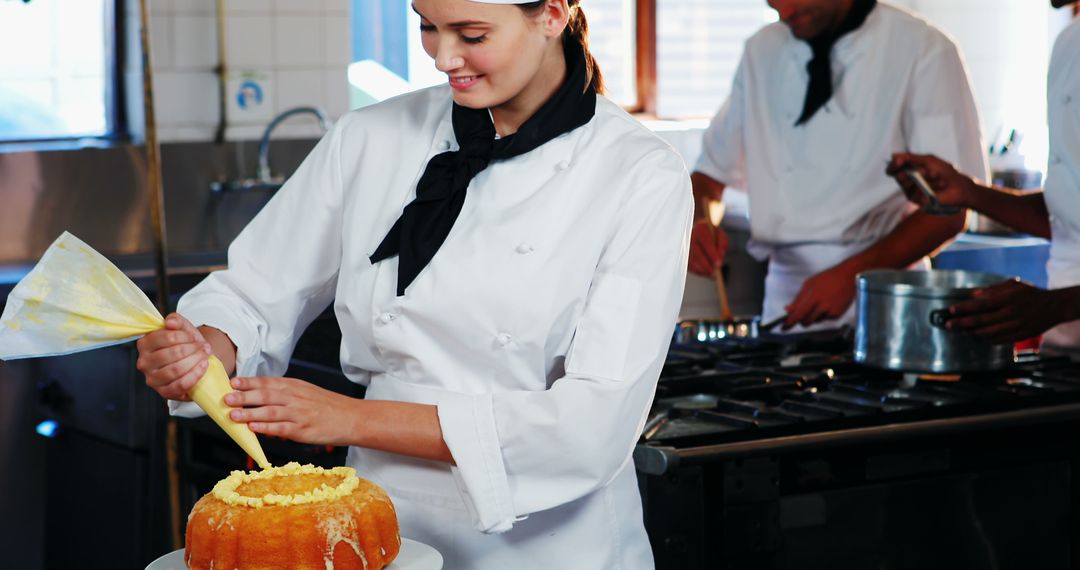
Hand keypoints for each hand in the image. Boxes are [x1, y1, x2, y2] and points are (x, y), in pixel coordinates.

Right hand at [136, 313, 210, 400]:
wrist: (195, 361)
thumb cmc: (186, 344)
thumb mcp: (183, 328)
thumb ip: (177, 320)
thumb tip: (170, 322)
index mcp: (145, 344)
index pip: (166, 337)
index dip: (184, 336)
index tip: (194, 337)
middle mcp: (144, 362)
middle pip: (172, 354)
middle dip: (193, 349)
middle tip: (204, 347)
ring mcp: (152, 379)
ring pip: (175, 370)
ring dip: (195, 361)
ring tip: (204, 356)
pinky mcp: (163, 392)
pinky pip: (180, 385)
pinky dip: (195, 375)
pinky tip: (203, 367)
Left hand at [225, 376, 360, 445]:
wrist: (352, 417)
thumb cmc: (328, 406)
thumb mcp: (307, 392)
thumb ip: (285, 394)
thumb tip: (260, 400)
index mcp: (295, 386)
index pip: (268, 382)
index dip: (249, 382)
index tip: (233, 382)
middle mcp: (295, 397)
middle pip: (265, 395)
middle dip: (244, 396)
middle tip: (226, 397)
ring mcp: (299, 413)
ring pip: (270, 411)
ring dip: (250, 412)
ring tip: (233, 414)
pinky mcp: (303, 429)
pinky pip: (281, 428)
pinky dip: (266, 427)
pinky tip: (254, 428)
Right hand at [688, 219, 728, 275]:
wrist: (699, 231)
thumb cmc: (712, 234)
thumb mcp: (721, 235)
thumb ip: (722, 244)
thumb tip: (720, 257)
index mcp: (701, 229)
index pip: (706, 242)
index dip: (712, 254)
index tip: (719, 264)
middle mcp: (690, 236)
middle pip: (696, 252)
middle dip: (706, 264)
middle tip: (714, 273)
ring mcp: (684, 245)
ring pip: (691, 260)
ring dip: (701, 270)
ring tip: (711, 275)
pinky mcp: (682, 254)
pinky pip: (688, 264)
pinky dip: (696, 271)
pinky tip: (705, 273)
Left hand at [783, 263, 858, 328]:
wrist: (848, 277)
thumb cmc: (828, 278)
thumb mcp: (809, 284)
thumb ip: (798, 299)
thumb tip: (788, 309)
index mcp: (813, 298)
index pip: (798, 315)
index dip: (790, 323)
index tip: (784, 327)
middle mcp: (822, 307)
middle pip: (806, 322)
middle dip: (801, 320)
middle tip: (801, 314)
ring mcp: (830, 312)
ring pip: (815, 321)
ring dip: (813, 316)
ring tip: (819, 302)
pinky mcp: (837, 315)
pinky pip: (825, 319)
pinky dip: (823, 314)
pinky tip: (827, 303)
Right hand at [886, 153, 975, 208]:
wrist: (959, 187)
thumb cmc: (944, 171)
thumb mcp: (928, 160)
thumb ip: (910, 158)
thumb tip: (893, 156)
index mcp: (908, 170)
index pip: (893, 168)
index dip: (893, 166)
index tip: (898, 163)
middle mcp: (908, 181)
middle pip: (899, 176)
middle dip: (910, 172)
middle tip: (924, 171)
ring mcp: (911, 192)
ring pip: (907, 185)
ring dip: (923, 179)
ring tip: (936, 178)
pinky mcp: (917, 201)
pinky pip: (915, 194)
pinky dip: (927, 188)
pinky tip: (936, 187)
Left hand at [947, 280, 1067, 343]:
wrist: (1054, 306)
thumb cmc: (1030, 294)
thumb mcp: (1012, 285)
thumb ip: (992, 290)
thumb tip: (973, 294)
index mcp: (1008, 298)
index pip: (981, 304)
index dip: (964, 308)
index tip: (951, 310)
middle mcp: (1011, 313)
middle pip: (981, 321)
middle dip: (962, 323)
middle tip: (949, 325)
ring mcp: (1016, 326)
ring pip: (988, 333)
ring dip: (972, 333)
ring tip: (962, 331)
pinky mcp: (1020, 335)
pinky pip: (998, 340)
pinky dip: (986, 340)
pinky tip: (978, 337)